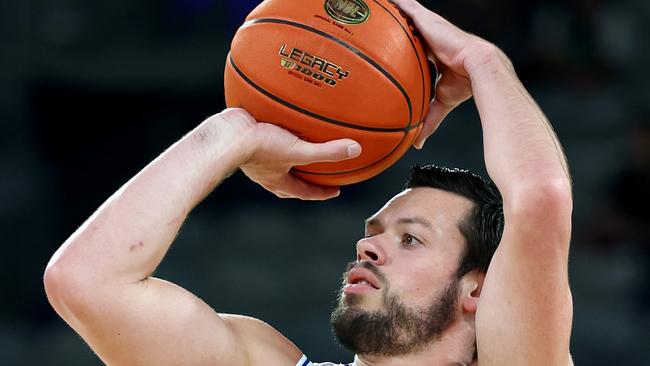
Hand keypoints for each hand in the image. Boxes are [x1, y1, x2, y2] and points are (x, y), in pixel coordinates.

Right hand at [231, 109, 360, 199]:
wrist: (227, 134)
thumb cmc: (259, 147)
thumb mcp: (299, 151)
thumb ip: (327, 152)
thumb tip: (356, 150)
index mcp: (278, 181)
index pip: (304, 193)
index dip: (321, 193)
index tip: (334, 191)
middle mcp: (265, 172)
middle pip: (289, 181)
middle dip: (304, 180)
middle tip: (318, 175)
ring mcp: (254, 157)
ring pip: (276, 161)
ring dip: (289, 156)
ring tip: (300, 146)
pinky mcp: (247, 138)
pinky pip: (266, 138)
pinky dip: (277, 133)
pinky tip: (281, 120)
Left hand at [391, 0, 503, 147]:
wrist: (479, 68)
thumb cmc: (465, 85)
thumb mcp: (441, 103)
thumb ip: (429, 119)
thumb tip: (417, 143)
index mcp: (435, 53)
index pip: (416, 48)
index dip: (405, 47)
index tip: (392, 50)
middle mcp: (431, 37)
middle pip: (409, 29)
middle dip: (397, 26)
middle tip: (377, 27)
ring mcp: (430, 26)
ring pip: (407, 14)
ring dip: (393, 13)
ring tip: (375, 8)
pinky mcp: (427, 19)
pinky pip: (407, 7)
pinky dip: (395, 4)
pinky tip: (382, 2)